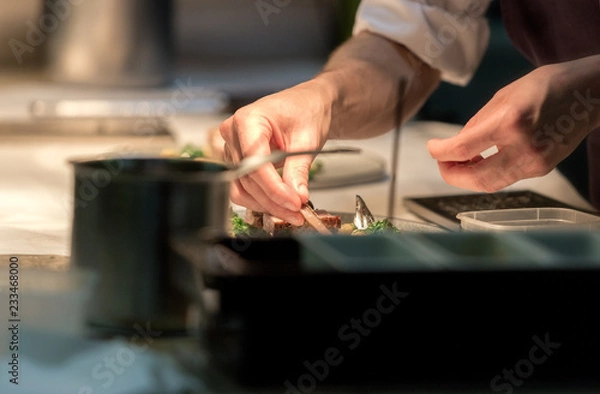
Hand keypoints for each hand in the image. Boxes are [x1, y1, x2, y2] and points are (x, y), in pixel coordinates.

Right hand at [219, 79, 332, 224]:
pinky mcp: (237, 161)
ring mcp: (232, 148)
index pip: (255, 163)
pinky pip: (243, 187)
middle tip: (298, 213)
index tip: (294, 203)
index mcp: (248, 120)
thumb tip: (297, 196)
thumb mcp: (307, 140)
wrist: (306, 105)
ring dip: (266, 204)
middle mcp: (233, 133)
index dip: (274, 188)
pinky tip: (281, 205)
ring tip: (292, 212)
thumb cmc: (306, 111)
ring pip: (242, 188)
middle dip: (273, 200)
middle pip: (247, 178)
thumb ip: (299, 170)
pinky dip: (262, 199)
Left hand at [427, 58, 599, 191]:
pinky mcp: (542, 169)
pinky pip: (505, 178)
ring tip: (460, 161)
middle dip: (450, 174)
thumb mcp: (503, 96)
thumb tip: (454, 144)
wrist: (590, 93)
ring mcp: (535, 162)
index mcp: (509, 122)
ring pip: (489, 184)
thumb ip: (476, 124)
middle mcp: (523, 147)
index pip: (461, 149)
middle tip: (442, 162)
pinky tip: (481, 160)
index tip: (432, 147)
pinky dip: (487, 173)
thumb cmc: (547, 86)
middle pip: (474, 178)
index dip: (439, 152)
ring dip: (468, 176)